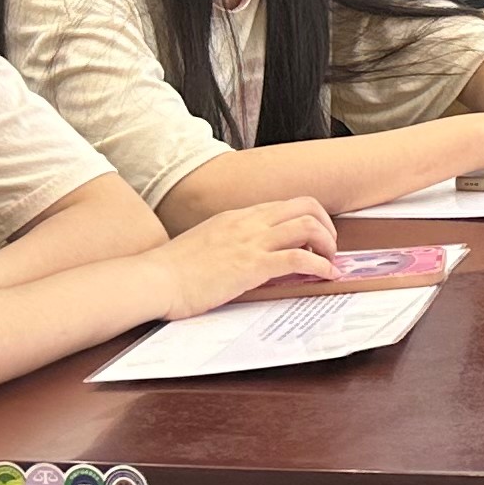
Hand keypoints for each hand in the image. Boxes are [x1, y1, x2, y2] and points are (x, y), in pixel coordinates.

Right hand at [152, 198, 339, 318]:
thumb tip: (245, 254)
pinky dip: (320, 265)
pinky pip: (299, 258)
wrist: (153, 279)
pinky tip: (326, 275)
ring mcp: (251, 242)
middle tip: (328, 247)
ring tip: (330, 262)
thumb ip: (229, 241)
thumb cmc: (171, 269)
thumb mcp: (205, 242)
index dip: (308, 218)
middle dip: (326, 225)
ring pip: (308, 226)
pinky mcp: (252, 266)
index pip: (285, 205)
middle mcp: (248, 223)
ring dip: (328, 243)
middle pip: (305, 206)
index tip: (313, 236)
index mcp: (237, 216)